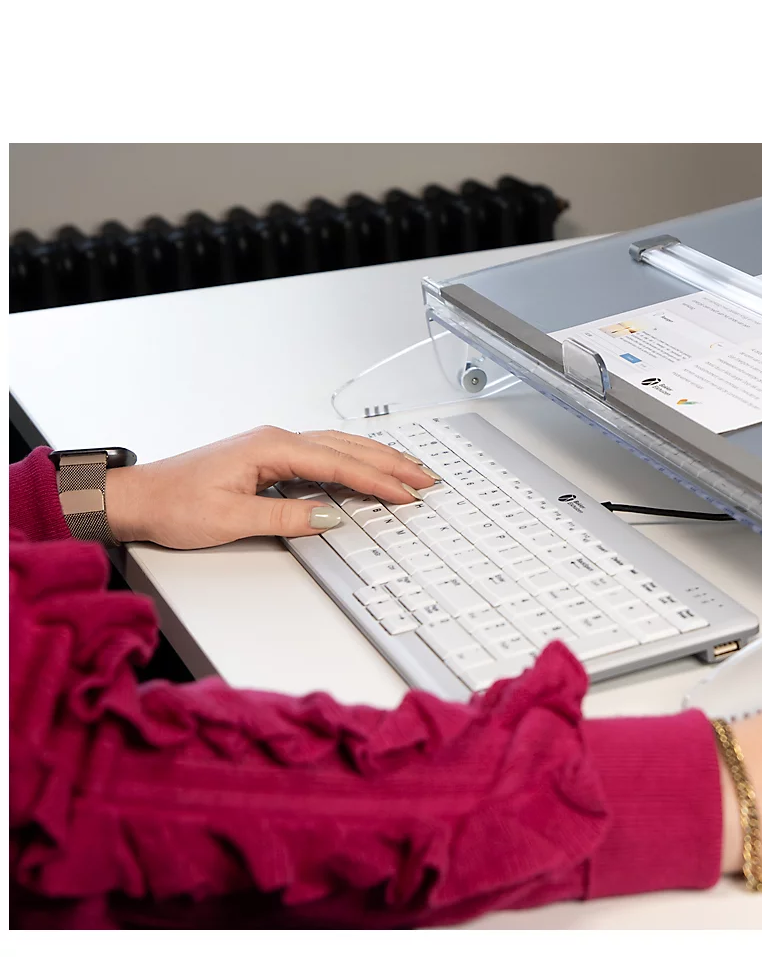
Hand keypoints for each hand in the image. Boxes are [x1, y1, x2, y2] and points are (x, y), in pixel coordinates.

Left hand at [105, 427, 437, 548]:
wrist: (138, 497)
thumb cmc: (173, 504)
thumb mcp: (230, 520)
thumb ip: (285, 516)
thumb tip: (329, 516)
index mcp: (271, 448)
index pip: (339, 464)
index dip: (378, 481)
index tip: (407, 494)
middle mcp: (275, 440)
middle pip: (347, 447)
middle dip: (390, 462)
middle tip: (426, 478)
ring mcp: (272, 446)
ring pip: (337, 446)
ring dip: (375, 458)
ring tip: (407, 470)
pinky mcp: (267, 457)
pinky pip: (323, 454)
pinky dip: (352, 460)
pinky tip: (364, 468)